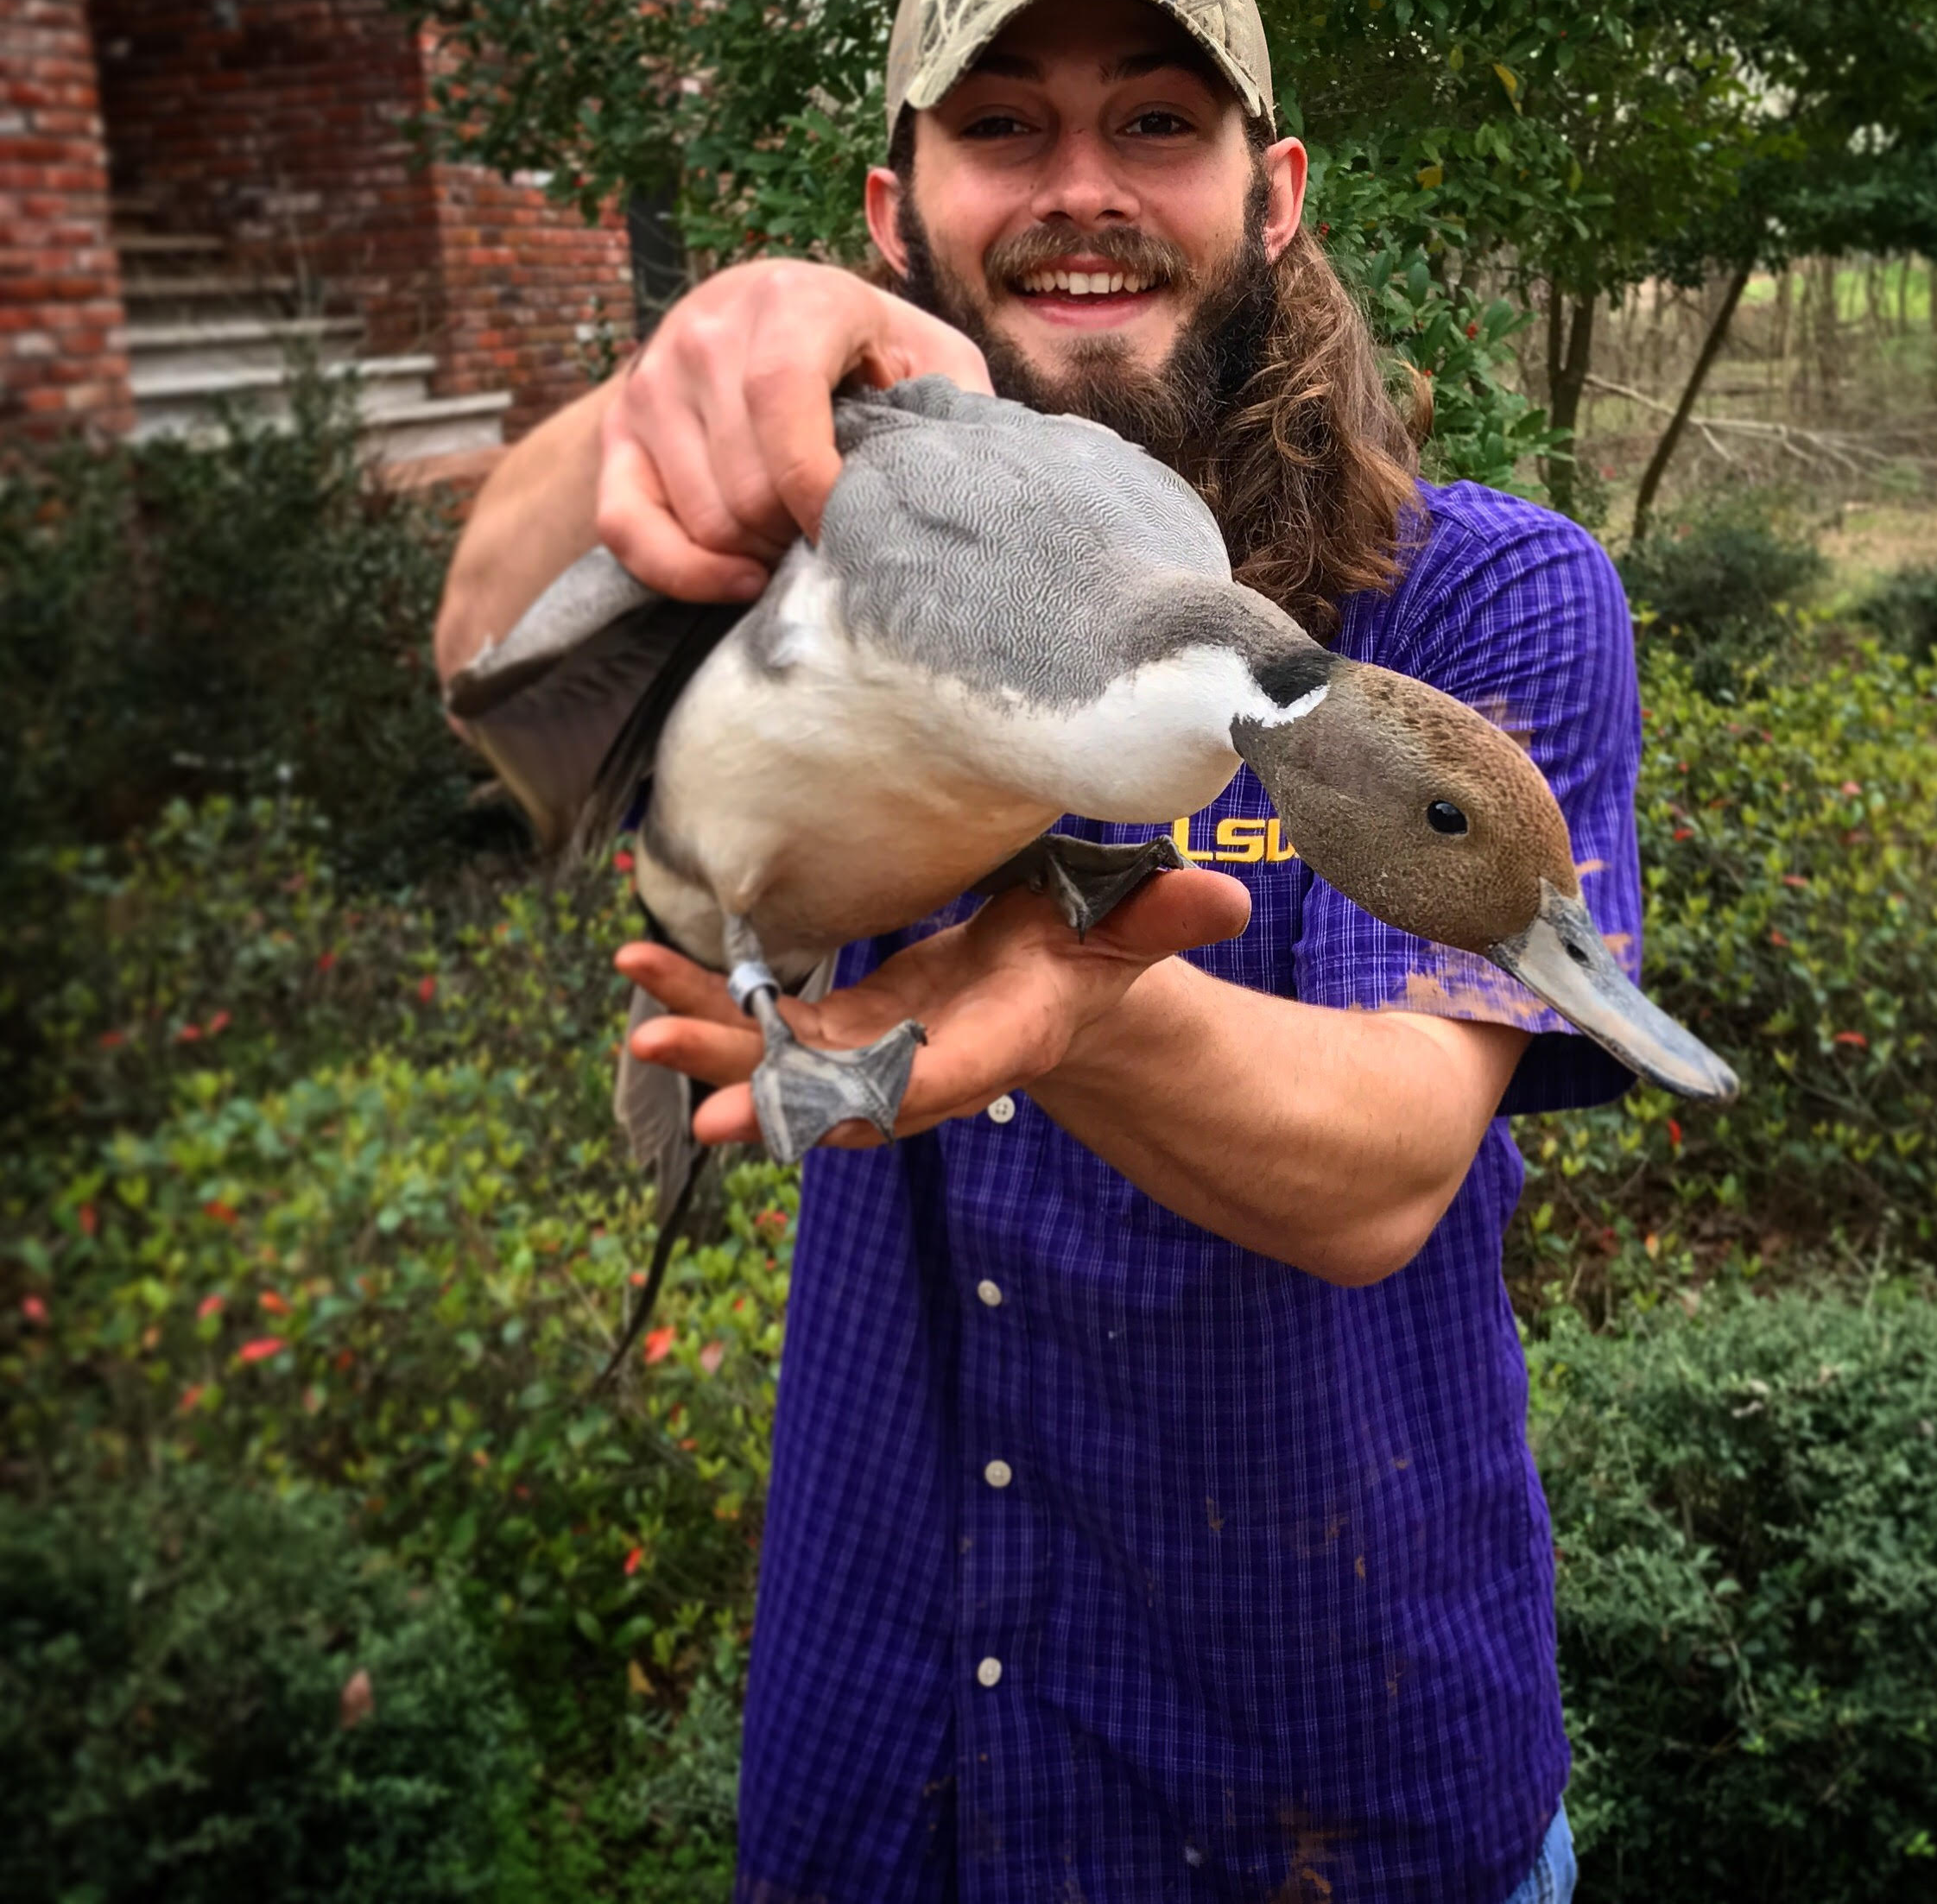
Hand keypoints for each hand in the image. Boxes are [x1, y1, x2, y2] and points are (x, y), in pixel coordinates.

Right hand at [597, 259, 992, 602]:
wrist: (767, 318)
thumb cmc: (872, 353)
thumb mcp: (931, 359)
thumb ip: (954, 405)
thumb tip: (976, 478)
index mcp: (793, 299)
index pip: (780, 398)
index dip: (817, 486)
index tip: (853, 530)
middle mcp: (707, 330)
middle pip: (745, 482)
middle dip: (797, 536)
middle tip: (839, 546)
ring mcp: (652, 380)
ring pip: (702, 515)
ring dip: (757, 557)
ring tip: (800, 547)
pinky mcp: (617, 431)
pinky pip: (625, 526)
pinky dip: (684, 572)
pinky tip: (740, 579)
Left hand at [615, 869, 1251, 1147]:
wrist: (1051, 986)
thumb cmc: (1090, 954)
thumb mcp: (1128, 934)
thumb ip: (1164, 919)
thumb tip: (1223, 898)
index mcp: (993, 1044)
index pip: (933, 1081)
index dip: (868, 1097)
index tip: (799, 1116)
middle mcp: (921, 1060)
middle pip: (832, 1087)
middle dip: (759, 1085)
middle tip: (683, 1084)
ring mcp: (870, 1046)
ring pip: (778, 1058)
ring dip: (708, 1035)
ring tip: (637, 1011)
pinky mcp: (838, 1024)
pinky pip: (763, 1019)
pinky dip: (705, 993)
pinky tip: (644, 966)